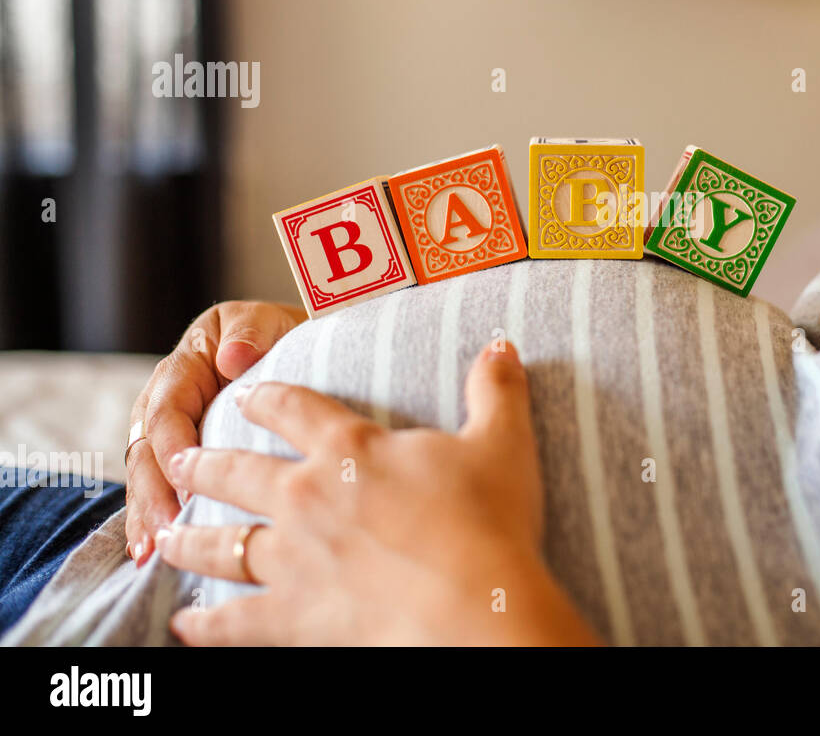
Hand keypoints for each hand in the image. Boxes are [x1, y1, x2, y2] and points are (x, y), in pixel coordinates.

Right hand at [125, 301, 305, 566]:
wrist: (305, 348)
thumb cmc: (289, 335)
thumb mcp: (271, 321)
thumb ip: (251, 332)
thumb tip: (232, 356)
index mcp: (187, 364)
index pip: (168, 407)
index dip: (172, 440)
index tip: (183, 471)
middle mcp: (169, 398)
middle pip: (148, 447)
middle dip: (153, 488)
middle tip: (167, 526)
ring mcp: (173, 431)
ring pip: (148, 474)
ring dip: (147, 512)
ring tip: (151, 550)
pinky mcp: (184, 459)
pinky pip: (162, 488)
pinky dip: (154, 518)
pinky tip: (150, 553)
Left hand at [157, 342, 600, 645]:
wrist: (472, 603)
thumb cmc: (488, 521)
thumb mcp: (502, 442)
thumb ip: (496, 389)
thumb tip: (502, 344)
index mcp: (350, 450)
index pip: (295, 409)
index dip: (269, 397)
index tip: (247, 394)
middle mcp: (307, 497)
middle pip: (240, 473)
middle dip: (206, 464)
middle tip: (180, 458)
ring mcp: (292, 559)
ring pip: (224, 544)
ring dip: (191, 537)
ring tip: (167, 535)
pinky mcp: (292, 616)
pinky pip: (235, 621)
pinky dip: (206, 624)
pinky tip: (185, 624)